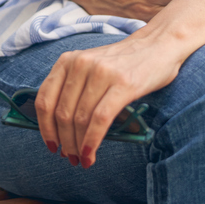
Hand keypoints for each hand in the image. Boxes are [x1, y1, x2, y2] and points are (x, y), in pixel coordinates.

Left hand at [34, 32, 189, 168]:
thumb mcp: (91, 67)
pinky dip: (92, 141)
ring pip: (80, 119)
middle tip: (71, 158)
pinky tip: (91, 154)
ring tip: (83, 159)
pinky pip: (100, 119)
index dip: (45, 128)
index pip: (45, 100)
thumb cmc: (125, 62)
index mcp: (68, 60)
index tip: (51, 144)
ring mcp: (101, 73)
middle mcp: (81, 64)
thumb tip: (61, 130)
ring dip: (78, 146)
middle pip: (62, 114)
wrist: (159, 44)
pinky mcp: (122, 84)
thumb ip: (75, 88)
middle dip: (64, 142)